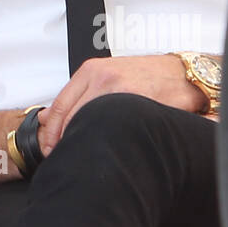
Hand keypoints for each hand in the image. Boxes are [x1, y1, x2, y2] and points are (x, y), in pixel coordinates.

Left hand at [37, 55, 206, 155]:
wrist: (180, 74)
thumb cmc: (145, 75)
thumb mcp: (106, 76)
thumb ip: (78, 94)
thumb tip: (48, 117)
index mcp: (91, 71)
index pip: (60, 105)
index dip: (51, 131)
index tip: (50, 146)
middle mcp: (102, 78)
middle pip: (71, 117)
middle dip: (63, 140)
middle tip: (62, 155)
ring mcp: (120, 90)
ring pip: (90, 123)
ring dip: (83, 142)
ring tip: (82, 154)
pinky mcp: (137, 103)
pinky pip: (114, 127)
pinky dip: (106, 141)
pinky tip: (106, 149)